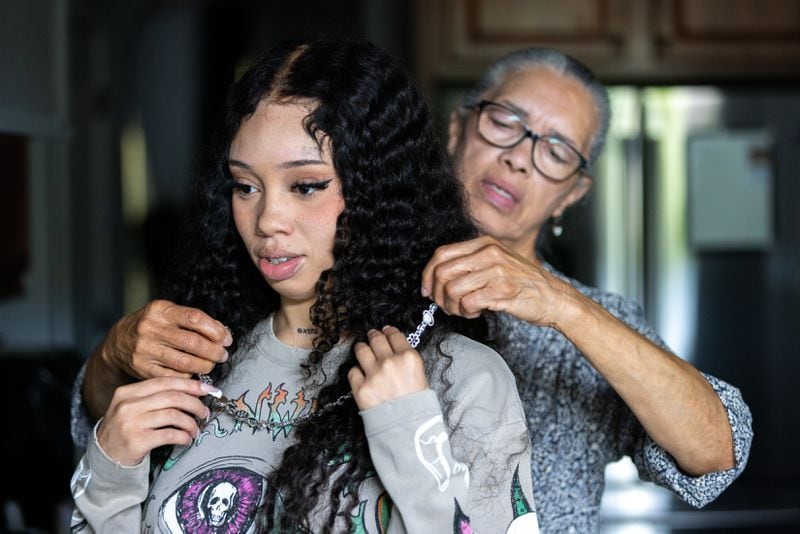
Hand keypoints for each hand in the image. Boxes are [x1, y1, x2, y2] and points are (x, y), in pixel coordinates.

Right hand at [96, 377, 216, 465]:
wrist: (104, 458)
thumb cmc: (125, 430)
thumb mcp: (133, 407)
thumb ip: (155, 396)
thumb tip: (193, 390)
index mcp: (127, 392)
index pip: (165, 382)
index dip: (190, 384)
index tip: (209, 390)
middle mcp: (127, 405)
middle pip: (172, 397)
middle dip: (195, 404)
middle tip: (204, 412)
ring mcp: (131, 424)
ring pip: (173, 415)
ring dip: (191, 423)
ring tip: (195, 429)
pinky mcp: (137, 442)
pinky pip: (169, 435)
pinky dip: (183, 436)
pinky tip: (186, 440)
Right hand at [104, 299, 232, 380]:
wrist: (118, 342)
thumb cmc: (151, 326)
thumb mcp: (167, 313)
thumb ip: (192, 320)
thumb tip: (221, 333)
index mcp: (160, 310)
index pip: (195, 318)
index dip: (215, 330)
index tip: (226, 339)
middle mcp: (150, 328)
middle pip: (192, 342)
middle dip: (213, 350)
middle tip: (222, 354)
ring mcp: (145, 350)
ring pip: (184, 362)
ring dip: (204, 365)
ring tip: (211, 364)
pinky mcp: (143, 368)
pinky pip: (174, 376)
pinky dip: (188, 377)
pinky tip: (194, 373)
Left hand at [348, 326, 428, 410]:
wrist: (409, 431)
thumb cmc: (418, 406)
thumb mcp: (420, 376)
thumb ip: (406, 360)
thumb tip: (393, 349)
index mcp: (409, 357)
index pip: (394, 335)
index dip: (388, 332)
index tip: (385, 331)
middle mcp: (390, 362)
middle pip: (376, 339)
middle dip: (373, 336)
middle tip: (372, 337)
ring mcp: (374, 374)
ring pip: (361, 350)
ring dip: (362, 349)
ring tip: (363, 350)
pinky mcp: (360, 388)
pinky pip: (353, 371)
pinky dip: (357, 372)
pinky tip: (362, 375)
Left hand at [420, 236, 577, 327]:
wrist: (552, 297)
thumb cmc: (522, 283)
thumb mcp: (496, 262)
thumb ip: (470, 264)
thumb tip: (436, 278)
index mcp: (484, 243)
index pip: (441, 254)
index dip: (427, 275)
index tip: (427, 290)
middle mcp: (489, 253)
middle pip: (442, 272)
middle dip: (437, 294)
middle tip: (445, 305)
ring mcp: (496, 271)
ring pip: (452, 289)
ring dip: (453, 306)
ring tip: (464, 310)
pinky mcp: (502, 291)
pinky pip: (468, 303)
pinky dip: (467, 313)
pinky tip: (476, 313)